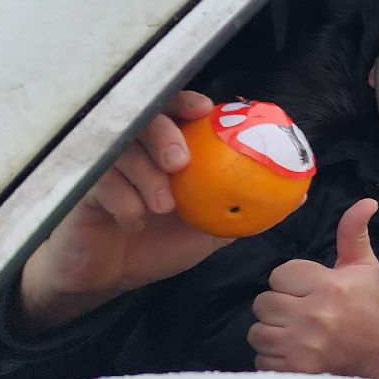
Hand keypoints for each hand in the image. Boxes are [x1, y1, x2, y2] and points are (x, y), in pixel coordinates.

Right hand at [19, 91, 230, 331]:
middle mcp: (135, 150)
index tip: (204, 110)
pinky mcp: (80, 190)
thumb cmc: (160, 242)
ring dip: (144, 175)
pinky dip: (121, 200)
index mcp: (168, 149)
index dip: (187, 102)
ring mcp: (103, 167)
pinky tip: (134, 222)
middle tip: (180, 161)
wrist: (108, 276)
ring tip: (163, 206)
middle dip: (164, 133)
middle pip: (143, 119)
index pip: (174, 109)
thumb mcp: (211, 227)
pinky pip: (98, 182)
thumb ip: (248, 207)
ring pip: (119, 150)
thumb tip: (298, 194)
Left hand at [248, 200, 378, 378]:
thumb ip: (354, 233)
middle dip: (279, 306)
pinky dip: (273, 357)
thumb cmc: (368, 307)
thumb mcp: (364, 268)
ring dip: (272, 332)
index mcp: (329, 286)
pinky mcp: (294, 370)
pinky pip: (261, 358)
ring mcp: (302, 346)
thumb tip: (366, 201)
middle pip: (263, 302)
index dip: (292, 281)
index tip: (310, 290)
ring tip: (294, 331)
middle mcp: (314, 315)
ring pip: (257, 331)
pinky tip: (294, 351)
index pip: (279, 274)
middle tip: (300, 311)